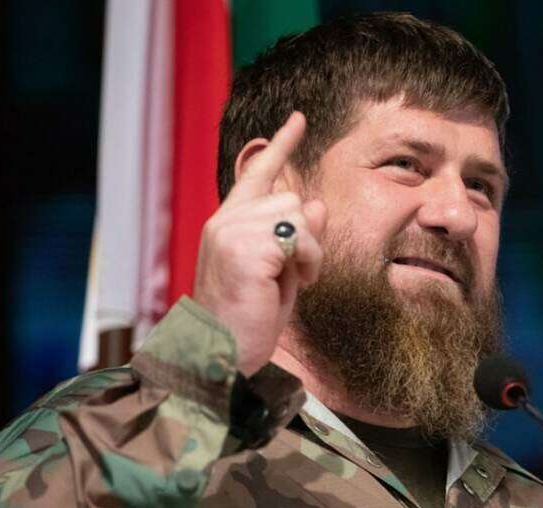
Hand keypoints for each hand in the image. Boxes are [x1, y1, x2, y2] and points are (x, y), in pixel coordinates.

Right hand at [192, 112, 326, 375]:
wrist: (223, 355)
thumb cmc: (250, 319)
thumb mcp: (282, 271)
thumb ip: (298, 237)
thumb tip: (318, 203)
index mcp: (228, 223)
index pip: (256, 173)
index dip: (280, 146)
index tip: (298, 118)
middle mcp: (225, 220)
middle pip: (291, 198)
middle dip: (306, 235)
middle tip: (295, 272)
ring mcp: (231, 231)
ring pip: (300, 215)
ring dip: (310, 251)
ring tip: (293, 279)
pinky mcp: (245, 247)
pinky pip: (301, 237)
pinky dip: (309, 261)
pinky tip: (298, 282)